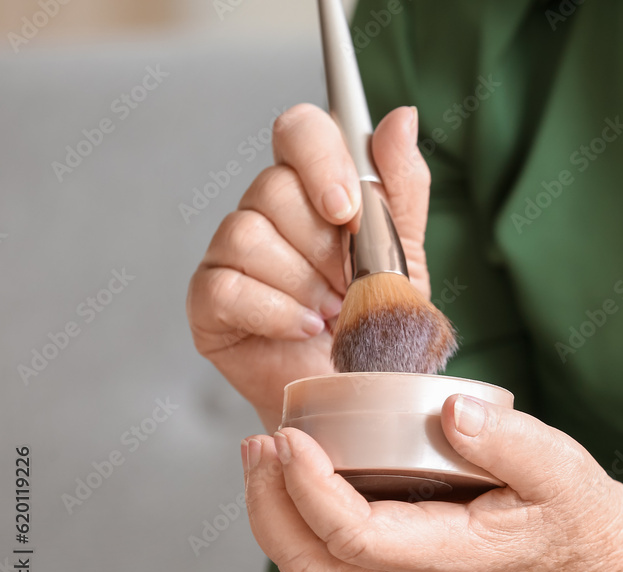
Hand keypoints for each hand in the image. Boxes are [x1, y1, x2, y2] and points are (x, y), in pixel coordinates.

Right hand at [186, 104, 431, 430]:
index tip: (346, 207)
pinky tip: (304, 328)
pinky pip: (227, 287)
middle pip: (272, 188)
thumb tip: (400, 118)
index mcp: (313, 188)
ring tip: (333, 312)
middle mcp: (266, 213)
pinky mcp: (209, 301)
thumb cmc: (376, 324)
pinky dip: (275, 311)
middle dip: (324, 247)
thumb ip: (401, 185)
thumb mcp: (404, 251)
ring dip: (304, 283)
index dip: (319, 160)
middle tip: (350, 283)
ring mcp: (230, 255)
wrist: (359, 393)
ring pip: (248, 236)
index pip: (299, 130)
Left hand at [242, 395, 622, 571]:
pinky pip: (330, 551)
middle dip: (271, 507)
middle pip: (313, 564)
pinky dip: (297, 513)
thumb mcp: (558, 467)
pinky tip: (297, 467)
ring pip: (313, 565)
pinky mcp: (400, 556)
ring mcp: (403, 571)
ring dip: (275, 513)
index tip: (292, 439)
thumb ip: (506, 439)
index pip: (356, 536)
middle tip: (260, 444)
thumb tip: (451, 411)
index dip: (313, 490)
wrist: (591, 557)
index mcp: (450, 553)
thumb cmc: (575, 513)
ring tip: (264, 453)